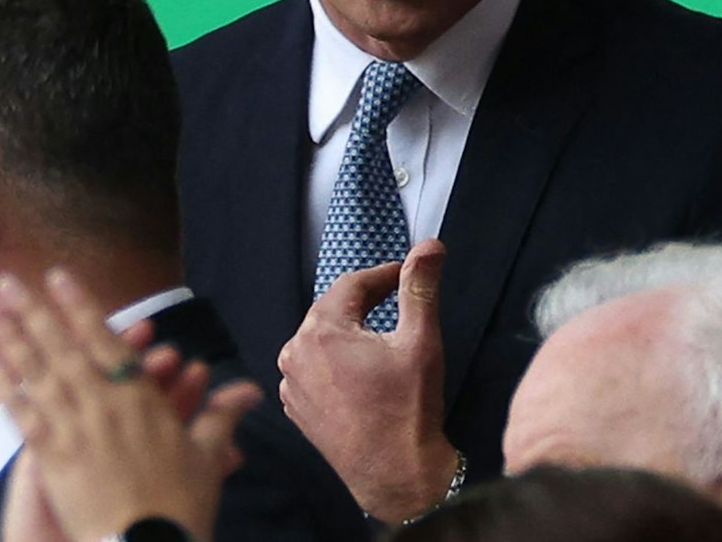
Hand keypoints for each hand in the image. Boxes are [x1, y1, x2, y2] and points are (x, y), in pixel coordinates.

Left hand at [0, 270, 262, 541]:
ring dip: (11, 336)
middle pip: (61, 347)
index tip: (57, 276)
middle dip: (32, 310)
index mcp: (141, 398)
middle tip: (5, 280)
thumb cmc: (180, 505)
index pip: (104, 340)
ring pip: (37, 372)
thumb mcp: (207, 456)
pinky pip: (21, 411)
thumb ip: (221, 415)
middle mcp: (103, 404)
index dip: (80, 305)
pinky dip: (3, 383)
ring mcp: (73, 428)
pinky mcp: (50, 457)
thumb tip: (250, 391)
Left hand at [278, 240, 455, 521]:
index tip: (408, 273)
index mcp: (320, 331)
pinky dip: (338, 361)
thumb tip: (429, 245)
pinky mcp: (297, 408)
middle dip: (366, 302)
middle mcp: (295, 354)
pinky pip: (315, 369)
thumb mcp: (420, 341)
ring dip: (351, 332)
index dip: (383, 274)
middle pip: (333, 310)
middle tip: (399, 299)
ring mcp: (292, 384)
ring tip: (383, 336)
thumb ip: (420, 288)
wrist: (396, 476)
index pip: (351, 284)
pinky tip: (364, 371)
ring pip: (322, 339)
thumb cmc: (408, 408)